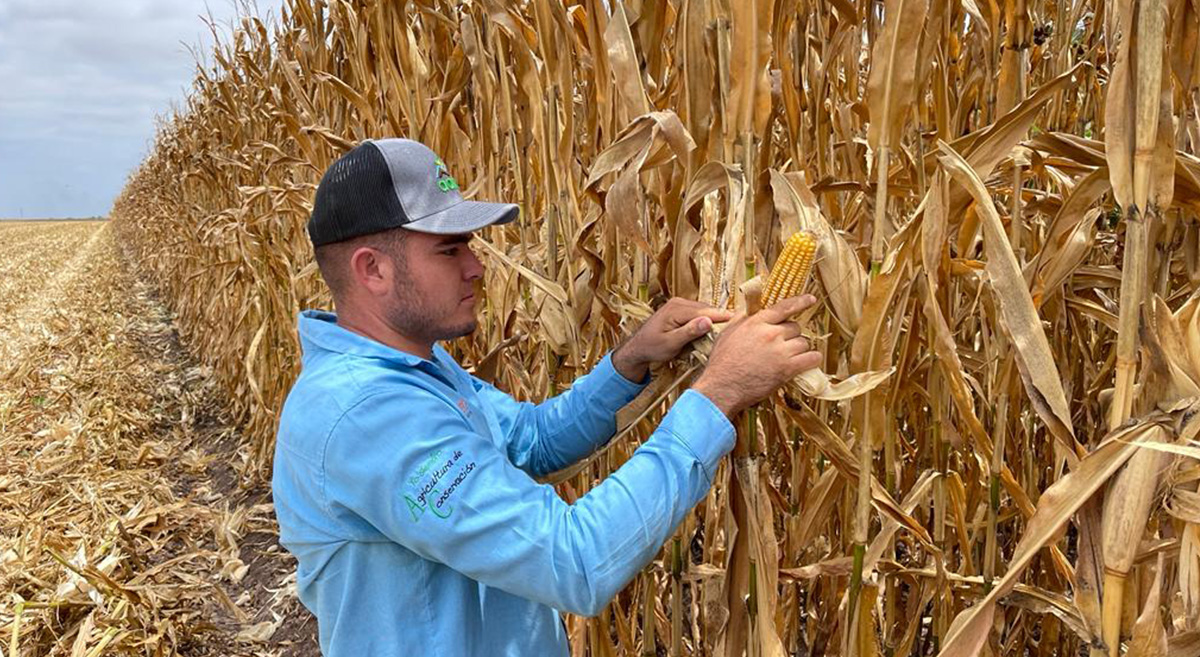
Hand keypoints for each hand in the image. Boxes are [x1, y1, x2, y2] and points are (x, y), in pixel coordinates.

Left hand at [612, 298, 735, 381]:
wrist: (638, 347)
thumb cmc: (652, 347)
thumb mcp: (671, 343)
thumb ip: (689, 332)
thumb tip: (708, 321)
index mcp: (676, 309)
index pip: (705, 311)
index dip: (723, 317)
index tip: (739, 321)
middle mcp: (679, 302)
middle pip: (706, 309)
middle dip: (720, 318)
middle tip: (738, 327)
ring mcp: (679, 304)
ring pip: (704, 311)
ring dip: (714, 319)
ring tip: (729, 328)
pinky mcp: (680, 309)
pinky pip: (698, 313)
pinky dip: (706, 320)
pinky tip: (713, 329)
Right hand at [691, 295, 821, 416]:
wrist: (721, 387)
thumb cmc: (721, 361)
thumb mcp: (727, 332)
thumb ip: (742, 318)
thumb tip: (752, 310)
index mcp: (756, 322)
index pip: (783, 307)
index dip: (800, 302)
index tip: (811, 299)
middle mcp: (770, 333)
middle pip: (795, 327)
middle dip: (790, 336)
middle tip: (781, 346)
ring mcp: (780, 351)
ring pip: (803, 343)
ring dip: (799, 350)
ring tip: (788, 358)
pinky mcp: (787, 368)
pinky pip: (811, 358)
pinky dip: (812, 360)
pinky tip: (808, 363)